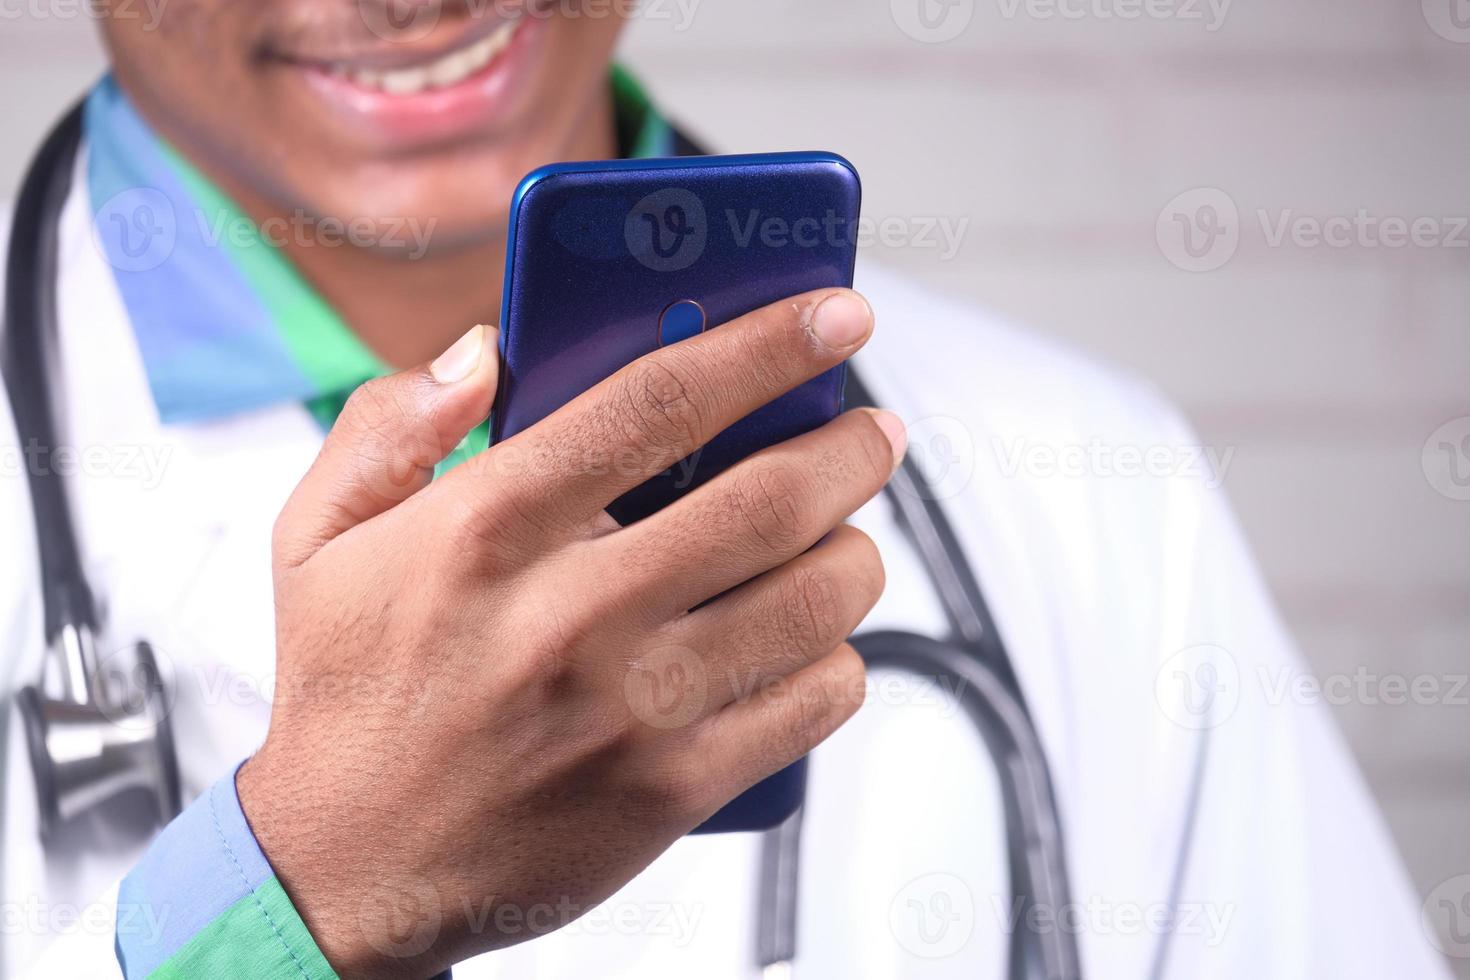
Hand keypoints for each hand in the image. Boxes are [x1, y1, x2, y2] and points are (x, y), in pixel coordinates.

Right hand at [237, 288, 902, 977]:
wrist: (349, 874)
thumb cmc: (348, 695)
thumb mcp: (315, 537)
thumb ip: (389, 424)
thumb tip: (483, 351)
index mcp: (485, 530)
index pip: (657, 403)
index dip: (765, 345)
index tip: (834, 316)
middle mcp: (567, 615)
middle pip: (767, 499)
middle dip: (850, 448)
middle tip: (872, 432)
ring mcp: (627, 711)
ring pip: (811, 601)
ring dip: (857, 552)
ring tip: (847, 535)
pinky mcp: (669, 791)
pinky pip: (810, 703)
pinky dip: (840, 658)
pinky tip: (816, 640)